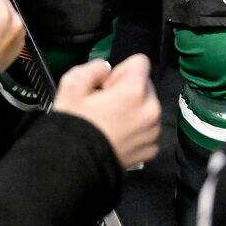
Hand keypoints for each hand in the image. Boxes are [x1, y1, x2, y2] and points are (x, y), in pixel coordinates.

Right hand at [53, 55, 160, 169]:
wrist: (76, 164)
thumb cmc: (75, 122)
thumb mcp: (73, 83)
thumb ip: (94, 67)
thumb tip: (107, 69)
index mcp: (135, 90)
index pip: (140, 62)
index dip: (119, 71)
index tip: (105, 87)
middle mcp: (152, 109)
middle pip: (145, 84)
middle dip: (128, 89)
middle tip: (105, 104)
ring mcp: (153, 132)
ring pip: (148, 107)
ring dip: (134, 109)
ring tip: (110, 121)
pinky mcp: (151, 150)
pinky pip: (148, 129)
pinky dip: (136, 130)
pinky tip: (117, 135)